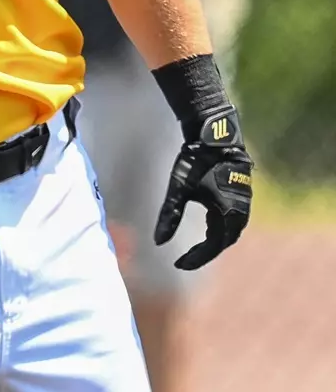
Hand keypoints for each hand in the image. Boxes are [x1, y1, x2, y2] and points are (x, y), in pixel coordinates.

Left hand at [154, 106, 252, 269]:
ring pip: (229, 231)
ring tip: (196, 250)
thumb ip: (170, 216)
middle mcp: (240, 212)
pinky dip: (219, 228)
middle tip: (185, 261)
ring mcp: (243, 203)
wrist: (214, 136)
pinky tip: (208, 226)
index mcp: (229, 215)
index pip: (212, 247)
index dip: (196, 258)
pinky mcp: (239, 194)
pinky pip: (231, 219)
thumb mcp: (179, 190)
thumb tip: (158, 242)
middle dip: (205, 253)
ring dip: (214, 242)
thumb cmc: (196, 162)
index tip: (179, 265)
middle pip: (223, 242)